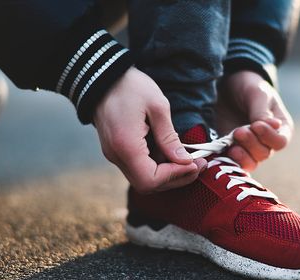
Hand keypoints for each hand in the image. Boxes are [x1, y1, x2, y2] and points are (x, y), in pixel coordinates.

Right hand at [93, 67, 205, 192]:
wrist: (101, 74)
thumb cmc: (130, 86)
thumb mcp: (157, 106)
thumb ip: (170, 137)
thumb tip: (185, 161)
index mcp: (126, 146)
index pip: (151, 179)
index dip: (175, 176)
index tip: (194, 164)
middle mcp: (116, 156)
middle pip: (147, 184)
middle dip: (175, 178)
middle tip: (198, 165)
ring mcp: (114, 154)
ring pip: (143, 178)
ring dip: (168, 173)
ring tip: (189, 159)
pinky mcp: (116, 150)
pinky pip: (138, 166)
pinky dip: (157, 165)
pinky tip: (171, 152)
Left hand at [216, 71, 293, 170]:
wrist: (228, 86)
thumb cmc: (249, 87)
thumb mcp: (257, 94)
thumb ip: (262, 112)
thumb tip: (273, 126)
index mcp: (280, 128)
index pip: (280, 142)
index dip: (268, 137)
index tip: (256, 125)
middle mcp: (267, 142)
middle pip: (264, 154)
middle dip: (251, 144)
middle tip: (239, 131)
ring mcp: (248, 147)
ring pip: (250, 162)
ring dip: (241, 155)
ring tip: (232, 145)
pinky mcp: (231, 149)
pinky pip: (232, 162)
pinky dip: (227, 159)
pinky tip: (222, 152)